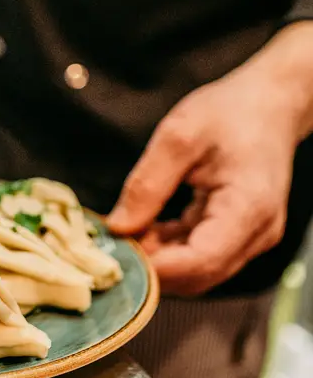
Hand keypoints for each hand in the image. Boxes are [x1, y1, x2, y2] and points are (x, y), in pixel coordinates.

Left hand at [107, 54, 303, 295]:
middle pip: (199, 274)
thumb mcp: (178, 136)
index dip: (157, 268)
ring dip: (158, 259)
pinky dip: (169, 247)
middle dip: (152, 268)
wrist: (268, 103)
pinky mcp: (239, 232)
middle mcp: (256, 233)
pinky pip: (200, 253)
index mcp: (247, 208)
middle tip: (109, 248)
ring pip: (198, 269)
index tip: (116, 257)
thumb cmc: (228, 112)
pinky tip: (140, 230)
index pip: (201, 261)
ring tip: (120, 237)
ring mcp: (250, 236)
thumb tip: (118, 226)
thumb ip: (147, 184)